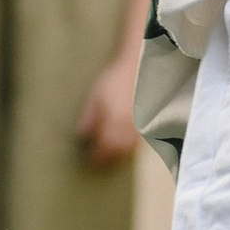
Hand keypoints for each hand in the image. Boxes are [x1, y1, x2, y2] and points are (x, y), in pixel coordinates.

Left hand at [77, 49, 141, 167]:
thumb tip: (82, 136)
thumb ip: (88, 118)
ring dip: (118, 154)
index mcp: (114, 122)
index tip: (88, 159)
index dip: (95, 156)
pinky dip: (128, 147)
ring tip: (108, 154)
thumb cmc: (114, 80)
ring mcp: (139, 125)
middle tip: (96, 161)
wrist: (139, 68)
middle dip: (107, 158)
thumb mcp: (96, 96)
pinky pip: (137, 141)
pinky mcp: (147, 122)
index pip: (104, 147)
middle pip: (117, 151)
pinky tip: (121, 143)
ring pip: (129, 148)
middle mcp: (128, 127)